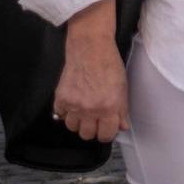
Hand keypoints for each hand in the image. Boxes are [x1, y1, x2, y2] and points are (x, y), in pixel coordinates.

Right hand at [53, 3, 127, 141]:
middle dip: (92, 129)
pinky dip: (65, 112)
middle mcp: (91, 109)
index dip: (106, 133)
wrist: (91, 48)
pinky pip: (60, 115)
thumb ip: (122, 111)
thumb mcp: (123, 89)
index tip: (106, 129)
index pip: (105, 135)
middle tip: (95, 120)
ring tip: (83, 111)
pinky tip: (73, 103)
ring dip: (78, 122)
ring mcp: (74, 105)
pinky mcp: (61, 98)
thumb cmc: (109, 65)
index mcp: (110, 108)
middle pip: (86, 135)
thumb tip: (122, 127)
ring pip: (72, 128)